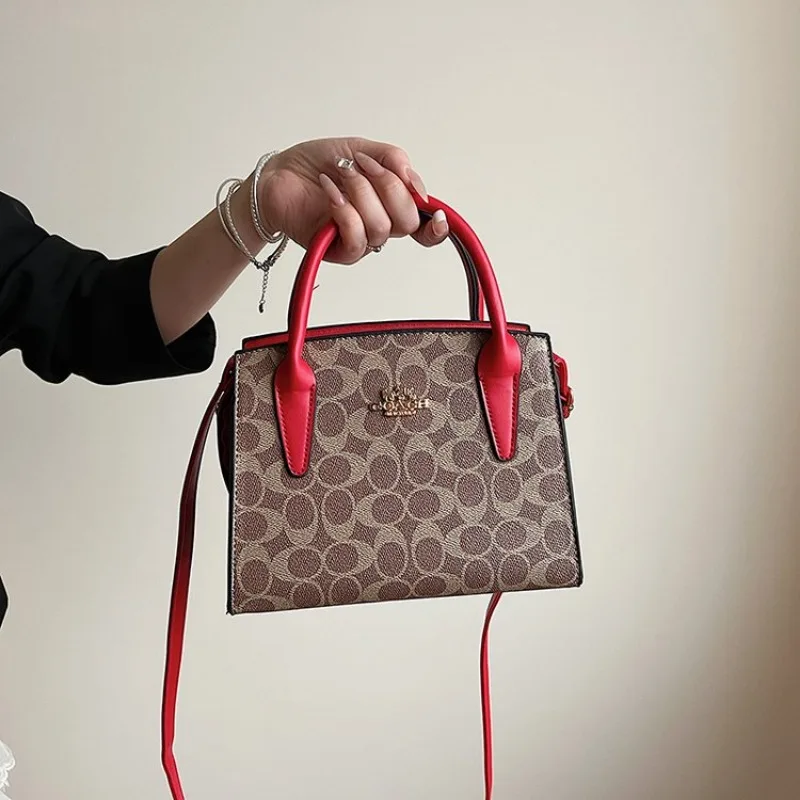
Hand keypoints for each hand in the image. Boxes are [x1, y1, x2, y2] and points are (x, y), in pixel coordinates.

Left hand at [254, 137, 448, 264]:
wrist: (280, 173)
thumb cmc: (318, 163)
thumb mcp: (362, 149)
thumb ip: (394, 161)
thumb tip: (418, 185)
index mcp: (392, 204)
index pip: (425, 227)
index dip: (438, 227)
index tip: (437, 214)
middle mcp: (380, 225)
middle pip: (408, 221)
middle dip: (389, 187)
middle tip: (362, 166)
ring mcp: (359, 240)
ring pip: (381, 228)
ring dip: (361, 193)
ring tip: (341, 174)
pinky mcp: (337, 250)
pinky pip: (356, 239)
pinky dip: (344, 210)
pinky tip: (330, 191)